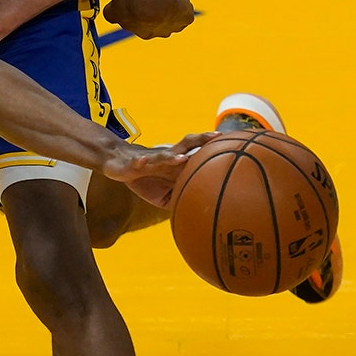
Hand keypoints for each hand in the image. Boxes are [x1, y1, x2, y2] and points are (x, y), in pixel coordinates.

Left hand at [103, 0, 194, 38]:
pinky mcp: (187, 18)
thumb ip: (110, 13)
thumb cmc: (132, 5)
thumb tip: (108, 12)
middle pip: (161, 19)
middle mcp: (162, 33)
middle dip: (158, 6)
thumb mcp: (111, 10)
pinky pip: (184, 4)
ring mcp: (175, 27)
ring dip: (171, 1)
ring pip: (175, 12)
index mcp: (145, 33)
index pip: (144, 23)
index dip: (142, 9)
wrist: (152, 0)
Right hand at [104, 132, 218, 208]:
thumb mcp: (166, 195)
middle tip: (218, 136)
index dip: (216, 147)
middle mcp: (169, 156)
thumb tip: (197, 218)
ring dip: (174, 155)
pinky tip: (142, 163)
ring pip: (165, 153)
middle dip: (202, 139)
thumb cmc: (146, 178)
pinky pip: (140, 162)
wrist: (119, 163)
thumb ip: (181, 200)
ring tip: (183, 158)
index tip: (236, 143)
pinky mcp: (136, 163)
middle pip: (189, 144)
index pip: (201, 152)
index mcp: (178, 162)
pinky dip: (142, 162)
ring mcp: (154, 158)